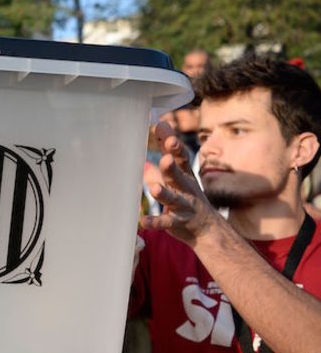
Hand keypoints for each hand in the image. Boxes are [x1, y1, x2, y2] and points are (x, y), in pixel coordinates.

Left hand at [141, 121, 219, 245]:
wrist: (208, 229)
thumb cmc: (188, 195)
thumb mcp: (181, 172)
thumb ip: (169, 151)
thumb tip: (161, 123)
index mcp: (186, 175)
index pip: (182, 158)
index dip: (175, 146)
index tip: (166, 133)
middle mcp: (186, 188)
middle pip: (179, 176)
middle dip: (173, 167)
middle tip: (166, 158)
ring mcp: (184, 206)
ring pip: (174, 199)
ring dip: (165, 194)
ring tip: (155, 189)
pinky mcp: (178, 222)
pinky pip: (166, 222)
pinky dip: (155, 222)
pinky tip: (144, 221)